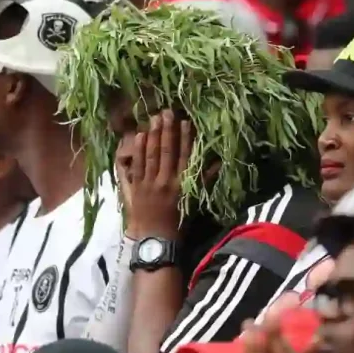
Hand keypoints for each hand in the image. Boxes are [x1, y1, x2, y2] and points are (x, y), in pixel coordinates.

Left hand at [124, 111, 192, 239]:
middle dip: (167, 130)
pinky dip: (138, 150)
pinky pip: (136, 165)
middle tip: (167, 112)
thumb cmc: (177, 223)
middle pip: (166, 151)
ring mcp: (148, 184)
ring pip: (151, 155)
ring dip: (153, 135)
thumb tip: (218, 162)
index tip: (186, 121)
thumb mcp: (194, 203)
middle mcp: (165, 181)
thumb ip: (204, 181)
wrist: (154, 241)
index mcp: (181, 185)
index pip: (184, 156)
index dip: (185, 138)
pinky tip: (139, 136)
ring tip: (154, 118)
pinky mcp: (135, 188)